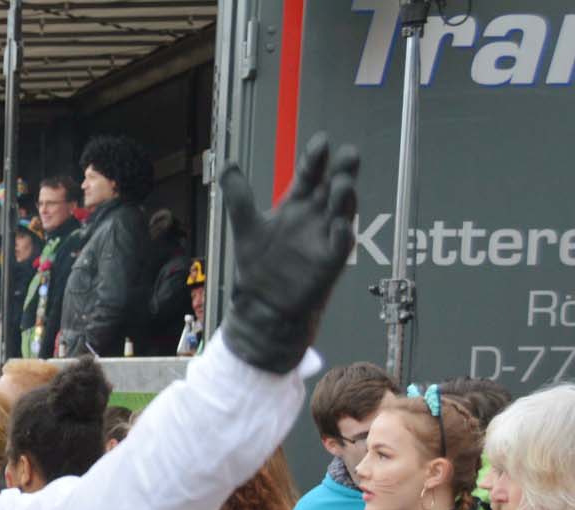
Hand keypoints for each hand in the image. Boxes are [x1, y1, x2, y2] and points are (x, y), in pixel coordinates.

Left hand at [217, 133, 359, 372]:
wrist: (262, 304)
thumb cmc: (258, 265)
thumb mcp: (246, 225)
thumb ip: (238, 196)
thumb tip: (227, 165)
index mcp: (296, 204)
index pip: (310, 174)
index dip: (315, 158)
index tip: (320, 141)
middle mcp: (315, 216)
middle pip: (333, 187)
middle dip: (342, 170)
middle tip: (347, 154)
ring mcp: (325, 237)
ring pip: (343, 211)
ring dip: (345, 198)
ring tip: (342, 184)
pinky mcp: (330, 261)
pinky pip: (341, 246)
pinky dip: (342, 236)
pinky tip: (341, 226)